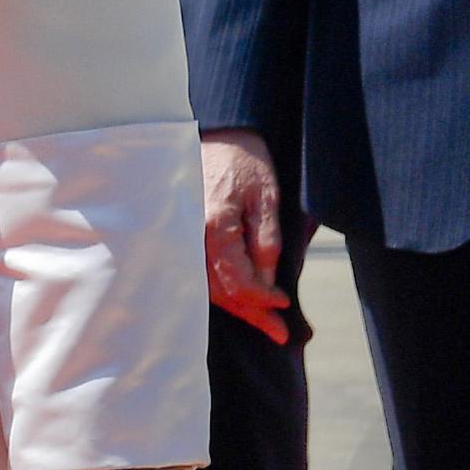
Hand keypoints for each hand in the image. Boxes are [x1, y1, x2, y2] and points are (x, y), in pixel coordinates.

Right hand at [201, 130, 292, 342]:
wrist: (221, 135)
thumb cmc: (246, 162)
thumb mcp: (267, 198)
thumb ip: (266, 241)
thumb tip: (267, 282)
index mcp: (214, 227)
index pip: (238, 280)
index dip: (263, 299)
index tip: (284, 305)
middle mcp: (192, 236)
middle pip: (219, 290)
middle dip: (251, 314)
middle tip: (279, 334)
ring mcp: (185, 236)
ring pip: (207, 286)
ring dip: (236, 307)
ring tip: (264, 323)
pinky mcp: (186, 234)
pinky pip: (200, 272)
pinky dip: (220, 291)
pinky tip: (238, 300)